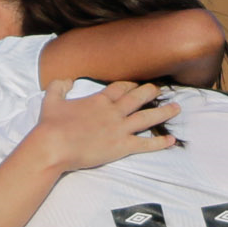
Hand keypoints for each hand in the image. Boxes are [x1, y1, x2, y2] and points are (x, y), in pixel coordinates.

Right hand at [27, 79, 179, 173]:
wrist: (54, 146)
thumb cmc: (50, 125)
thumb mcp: (51, 99)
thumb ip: (59, 87)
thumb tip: (66, 80)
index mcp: (99, 100)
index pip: (120, 88)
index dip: (130, 85)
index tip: (137, 84)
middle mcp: (113, 112)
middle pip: (138, 98)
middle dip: (150, 92)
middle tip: (160, 89)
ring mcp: (119, 129)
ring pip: (147, 118)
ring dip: (163, 112)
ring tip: (177, 108)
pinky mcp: (121, 147)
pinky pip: (145, 144)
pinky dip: (159, 142)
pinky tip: (171, 140)